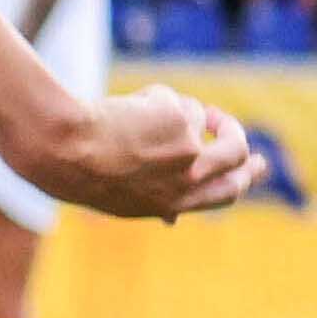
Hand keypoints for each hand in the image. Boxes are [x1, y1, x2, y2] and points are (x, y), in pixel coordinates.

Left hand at [0, 85, 265, 220]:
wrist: (60, 148)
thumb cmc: (75, 171)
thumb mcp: (118, 198)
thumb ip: (154, 202)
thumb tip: (173, 219)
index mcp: (172, 204)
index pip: (225, 194)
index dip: (243, 177)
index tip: (256, 164)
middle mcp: (188, 182)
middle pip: (236, 156)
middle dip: (236, 135)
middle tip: (227, 123)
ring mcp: (189, 152)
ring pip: (200, 117)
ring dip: (178, 108)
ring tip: (138, 110)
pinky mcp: (181, 123)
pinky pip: (173, 99)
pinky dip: (151, 98)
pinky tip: (122, 107)